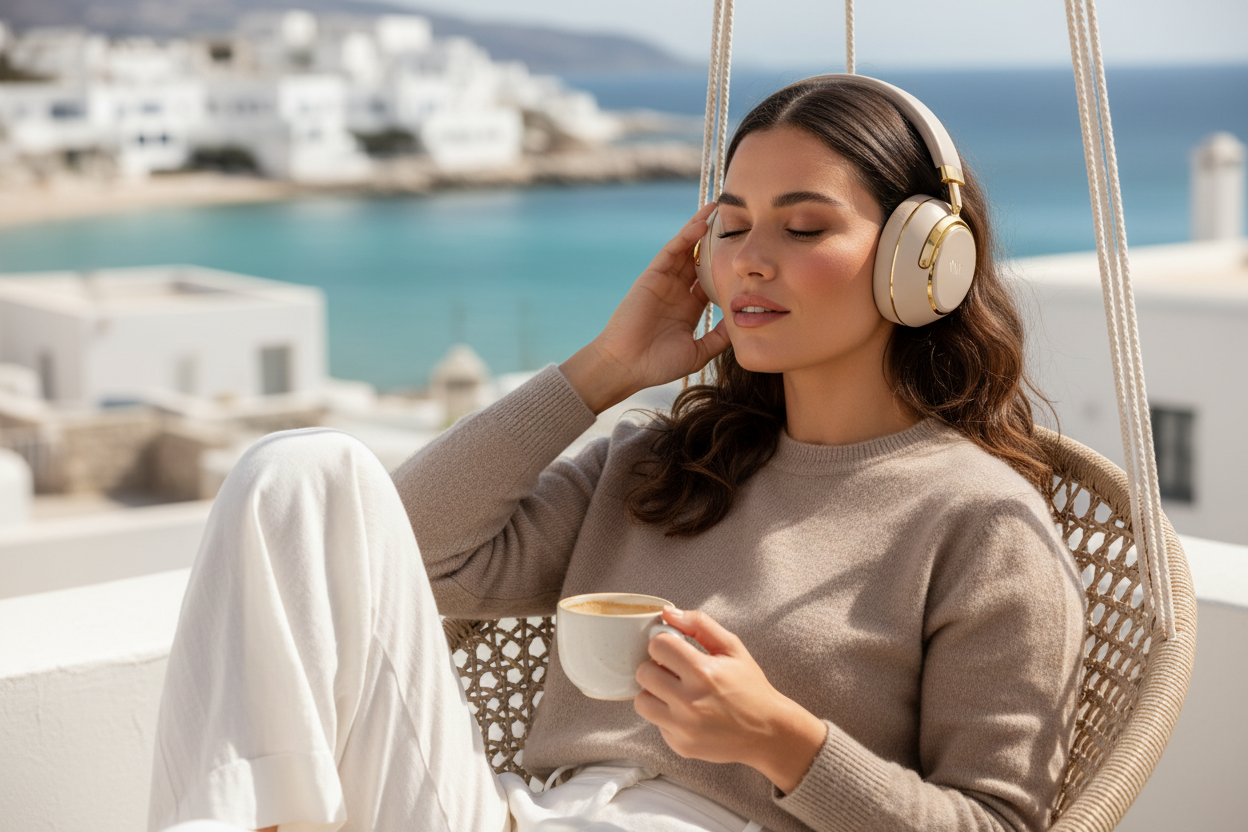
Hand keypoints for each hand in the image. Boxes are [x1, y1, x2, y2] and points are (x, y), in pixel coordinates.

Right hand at [559, 203, 730, 413]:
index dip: (727, 266)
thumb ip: (719, 337)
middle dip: (715, 242)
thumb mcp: (698, 352)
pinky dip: (685, 236)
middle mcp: (678, 292)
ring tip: (719, 208)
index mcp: (689, 308)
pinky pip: (671, 251)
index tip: (747, 253)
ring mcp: (664, 282)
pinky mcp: (652, 276)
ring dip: (701, 228)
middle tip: (737, 221)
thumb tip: (742, 323)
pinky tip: (701, 223)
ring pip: (687, 250)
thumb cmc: (658, 364)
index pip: (712, 280)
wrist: (627, 366)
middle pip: (701, 259)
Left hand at [634, 607, 827, 793]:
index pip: (657, 646)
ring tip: (675, 691)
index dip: (664, 643)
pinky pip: (656, 723)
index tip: (675, 649)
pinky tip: (687, 713)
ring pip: (642, 701)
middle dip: (655, 667)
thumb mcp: (733, 648)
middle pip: (643, 673)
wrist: (767, 732)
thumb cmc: (750, 687)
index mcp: (703, 672)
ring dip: (655, 693)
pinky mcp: (680, 745)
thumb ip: (700, 625)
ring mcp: (683, 727)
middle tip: (673, 670)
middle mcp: (690, 702)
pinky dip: (666, 715)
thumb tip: (668, 613)